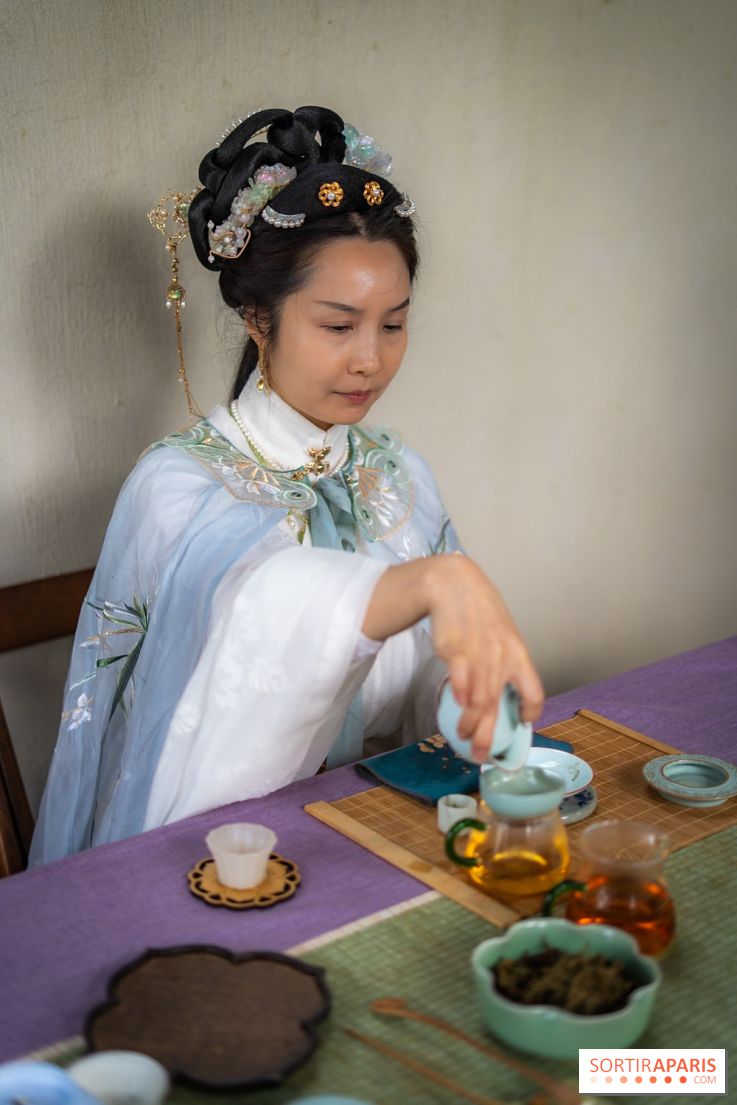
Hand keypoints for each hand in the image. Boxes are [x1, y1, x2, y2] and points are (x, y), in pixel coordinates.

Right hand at [425, 554, 543, 761]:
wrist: (455, 586)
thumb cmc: (479, 614)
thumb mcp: (502, 636)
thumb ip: (504, 665)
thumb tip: (502, 695)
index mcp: (518, 655)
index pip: (533, 692)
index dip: (529, 712)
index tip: (521, 723)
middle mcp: (502, 657)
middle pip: (497, 705)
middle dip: (489, 735)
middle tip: (482, 755)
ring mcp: (479, 654)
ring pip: (478, 699)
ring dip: (470, 722)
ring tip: (464, 735)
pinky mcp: (456, 649)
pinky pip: (460, 679)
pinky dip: (459, 694)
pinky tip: (456, 705)